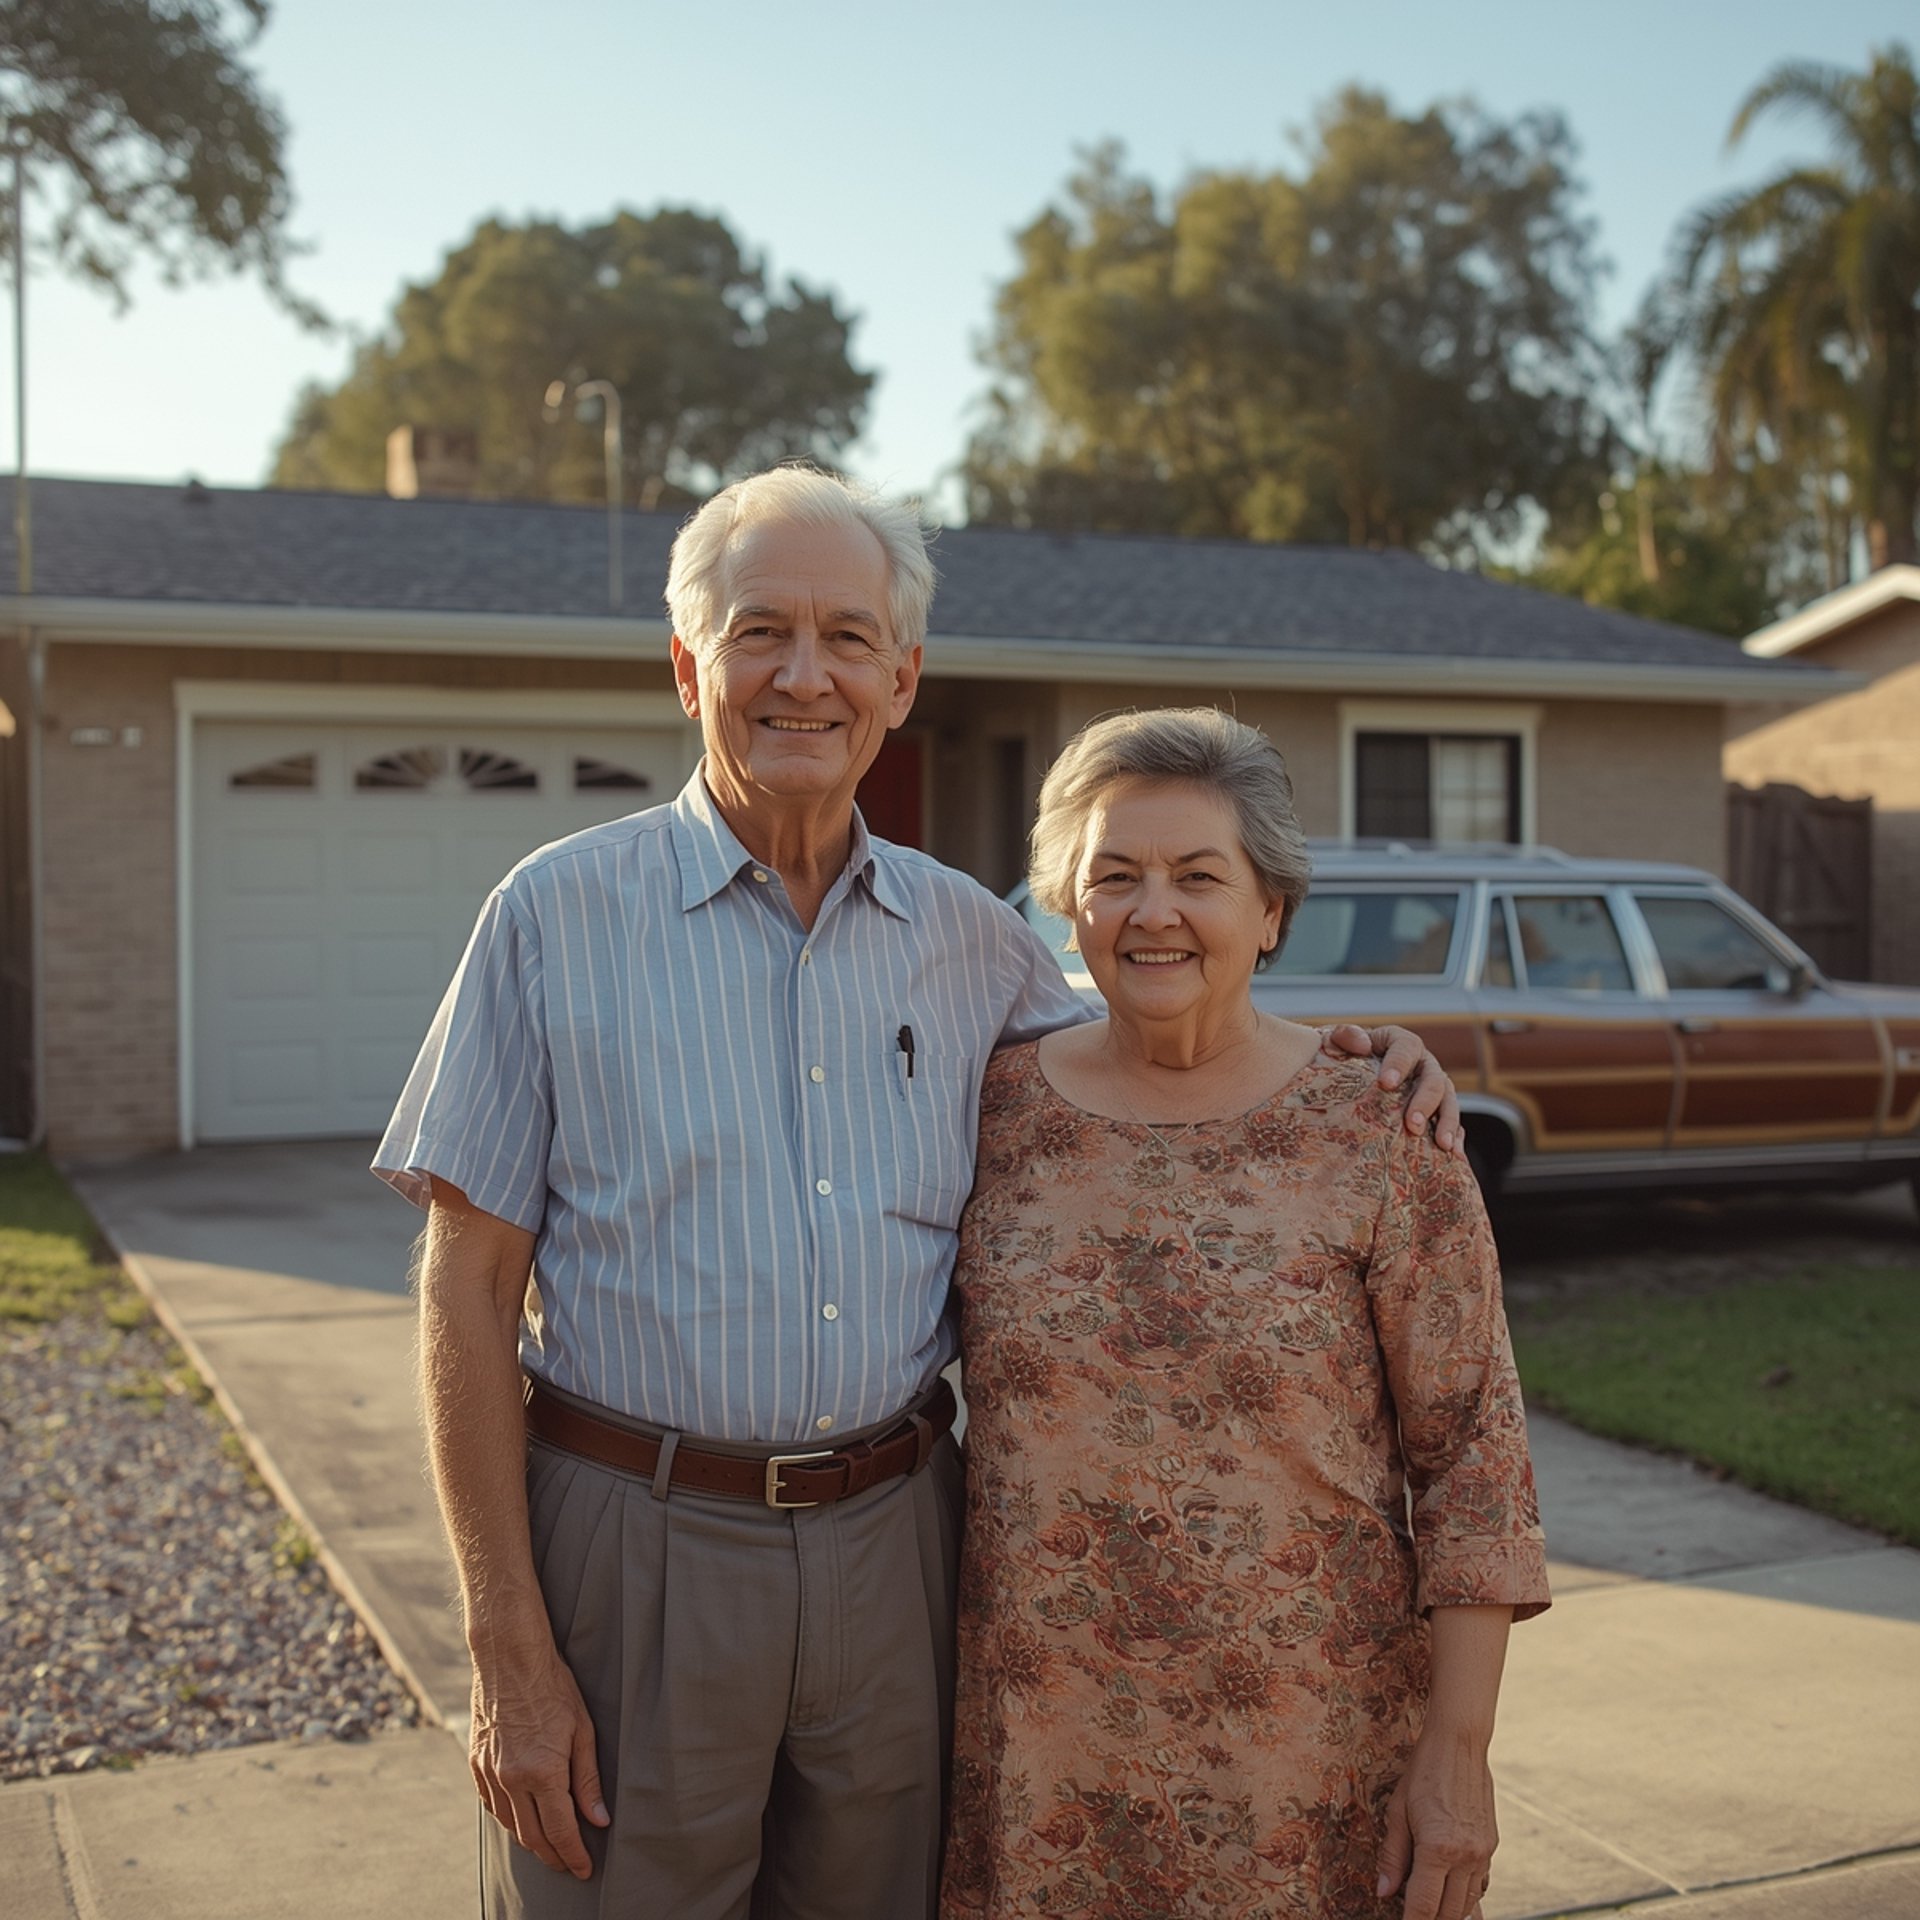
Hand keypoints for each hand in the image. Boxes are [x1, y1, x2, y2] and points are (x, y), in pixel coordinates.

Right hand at [469, 1644, 609, 1878]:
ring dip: (531, 1842)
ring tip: (550, 1847)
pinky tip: (523, 1820)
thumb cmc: (553, 1688)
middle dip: (553, 1856)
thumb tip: (599, 1819)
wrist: (509, 1658)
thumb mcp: (582, 1730)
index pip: (560, 1830)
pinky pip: (492, 1806)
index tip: (584, 1870)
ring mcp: (490, 1773)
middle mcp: (512, 1779)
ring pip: (510, 1825)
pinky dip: (509, 1820)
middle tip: (570, 1865)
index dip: (573, 1855)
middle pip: (533, 1836)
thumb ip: (588, 1780)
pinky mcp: (476, 1764)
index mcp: (542, 1772)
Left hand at [1322, 1023, 1463, 1154]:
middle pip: (1433, 1078)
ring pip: (1448, 1100)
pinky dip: (1456, 1138)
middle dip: (1425, 1102)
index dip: (1398, 1064)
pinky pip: (1453, 1121)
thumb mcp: (1339, 1041)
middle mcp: (1423, 1062)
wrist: (1352, 1074)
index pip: (1405, 1049)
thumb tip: (1363, 1044)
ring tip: (1442, 1145)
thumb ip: (1345, 1036)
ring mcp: (1433, 1085)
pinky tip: (1455, 1157)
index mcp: (1400, 1042)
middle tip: (1413, 1124)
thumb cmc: (1344, 1057)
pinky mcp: (1438, 1108)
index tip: (1385, 1083)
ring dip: (1447, 1122)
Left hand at [1375, 1730, 1497, 1919]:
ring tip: (1428, 1906)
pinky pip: (1480, 1885)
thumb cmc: (1422, 1772)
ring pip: (1467, 1903)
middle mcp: (1466, 1857)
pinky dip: (1464, 1895)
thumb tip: (1384, 1892)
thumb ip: (1393, 1856)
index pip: (1423, 1906)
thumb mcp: (1397, 1811)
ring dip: (1448, 1911)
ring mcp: (1483, 1853)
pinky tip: (1449, 1890)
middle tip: (1412, 1914)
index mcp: (1437, 1849)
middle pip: (1448, 1912)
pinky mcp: (1491, 1846)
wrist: (1459, 1743)